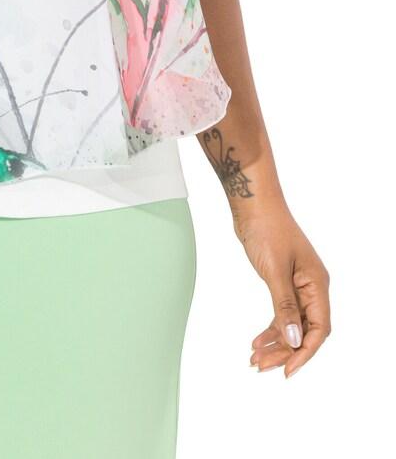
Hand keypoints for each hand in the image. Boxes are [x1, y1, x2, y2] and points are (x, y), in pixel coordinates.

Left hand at [232, 198, 330, 377]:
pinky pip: (281, 312)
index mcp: (317, 284)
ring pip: (291, 323)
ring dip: (276, 342)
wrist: (252, 203)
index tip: (287, 369)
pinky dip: (271, 327)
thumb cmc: (267, 229)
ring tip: (255, 358)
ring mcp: (297, 284)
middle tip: (262, 366)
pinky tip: (257, 340)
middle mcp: (311, 286)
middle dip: (285, 350)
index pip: (319, 329)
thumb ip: (284, 306)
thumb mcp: (275, 270)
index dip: (305, 352)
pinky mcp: (282, 280)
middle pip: (304, 329)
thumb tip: (294, 339)